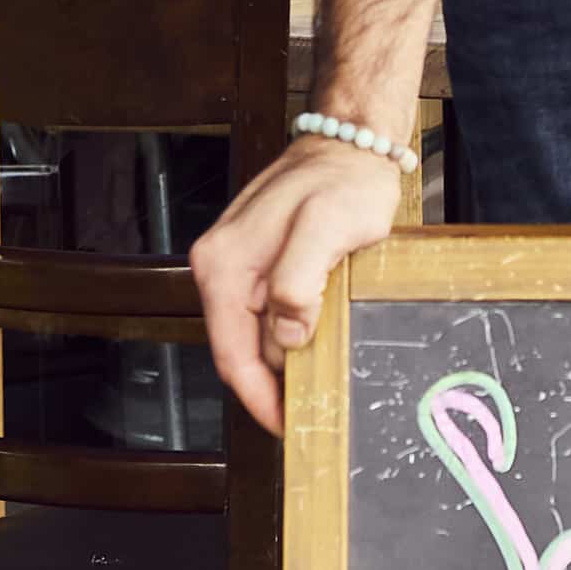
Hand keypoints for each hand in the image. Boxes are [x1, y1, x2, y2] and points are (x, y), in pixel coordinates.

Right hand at [192, 133, 412, 435]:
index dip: (260, 400)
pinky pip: (267, 313)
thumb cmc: (343, 181)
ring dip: (289, 355)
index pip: (232, 356)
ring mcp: (234, 264)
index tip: (288, 428)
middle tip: (319, 403)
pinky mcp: (256, 262)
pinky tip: (321, 333)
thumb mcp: (327, 227)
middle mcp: (219, 266)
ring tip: (327, 368)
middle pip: (243, 349)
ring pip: (257, 334)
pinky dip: (293, 330)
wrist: (351, 141)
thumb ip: (298, 280)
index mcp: (224, 266)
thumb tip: (287, 333)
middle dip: (278, 380)